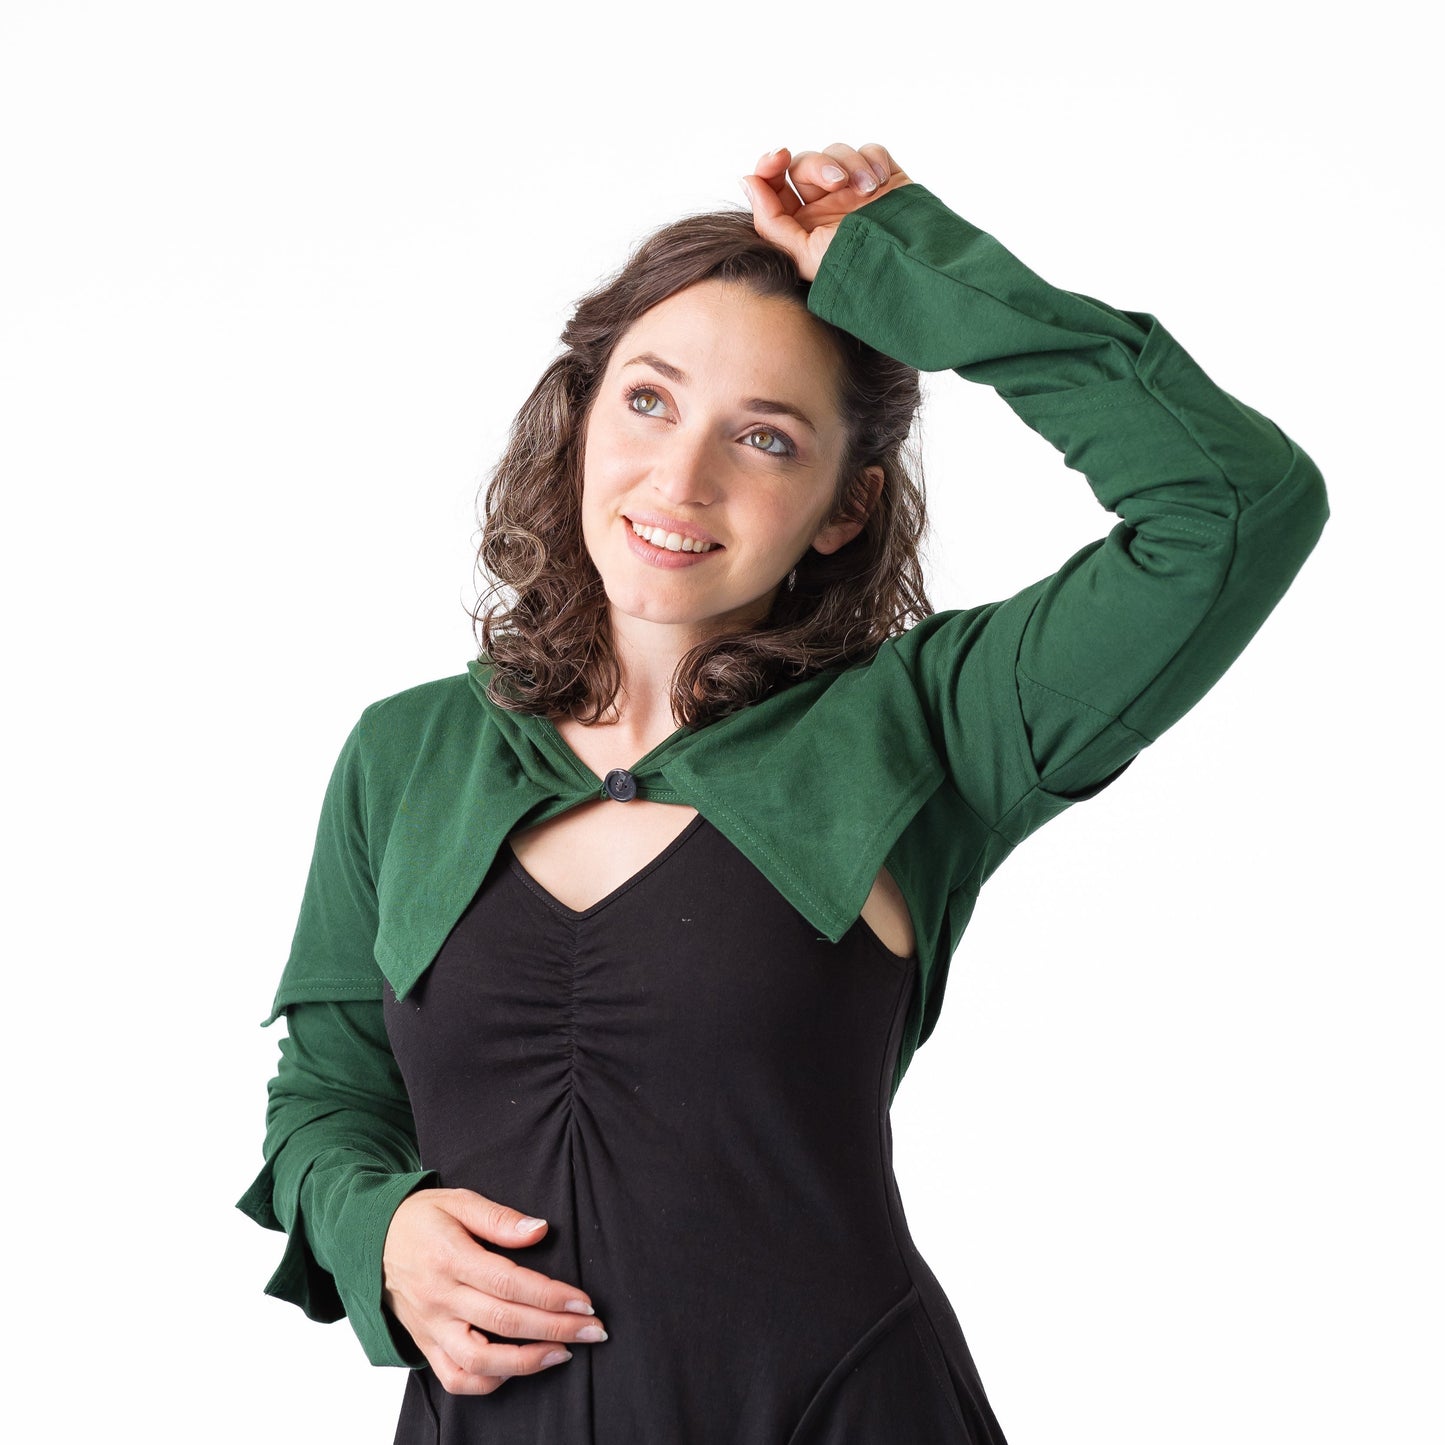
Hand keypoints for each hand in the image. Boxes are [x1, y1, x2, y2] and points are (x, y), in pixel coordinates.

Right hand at [382, 1187, 606, 1395]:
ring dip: (527, 1363)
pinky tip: (518, 1368)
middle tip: (594, 1330)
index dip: (551, 1296)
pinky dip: (489, 1382)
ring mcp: (431, 1327)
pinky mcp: (425, 1344)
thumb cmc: (420, 1218)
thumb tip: (540, 1231)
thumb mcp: (459, 1200)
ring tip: (563, 1353)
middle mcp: (440, 1298)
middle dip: (557, 1329)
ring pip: (480, 1361)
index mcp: (451, 1258)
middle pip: (505, 1323)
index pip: (509, 1284)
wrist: (369, 1240)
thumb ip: (500, 1218)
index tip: (585, 1302)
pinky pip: (455, 1378)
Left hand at [739, 142, 912, 282]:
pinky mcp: (883, 178)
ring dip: (851, 165)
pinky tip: (881, 184)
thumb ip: (771, 220)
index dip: (770, 164)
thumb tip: (748, 181)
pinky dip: (873, 160)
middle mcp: (825, 206)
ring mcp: (854, 191)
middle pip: (805, 164)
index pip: (775, 184)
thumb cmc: (855, 269)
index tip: (779, 157)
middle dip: (818, 166)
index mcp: (802, 224)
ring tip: (868, 191)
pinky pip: (870, 150)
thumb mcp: (804, 255)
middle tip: (837, 184)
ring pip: (837, 152)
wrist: (907, 267)